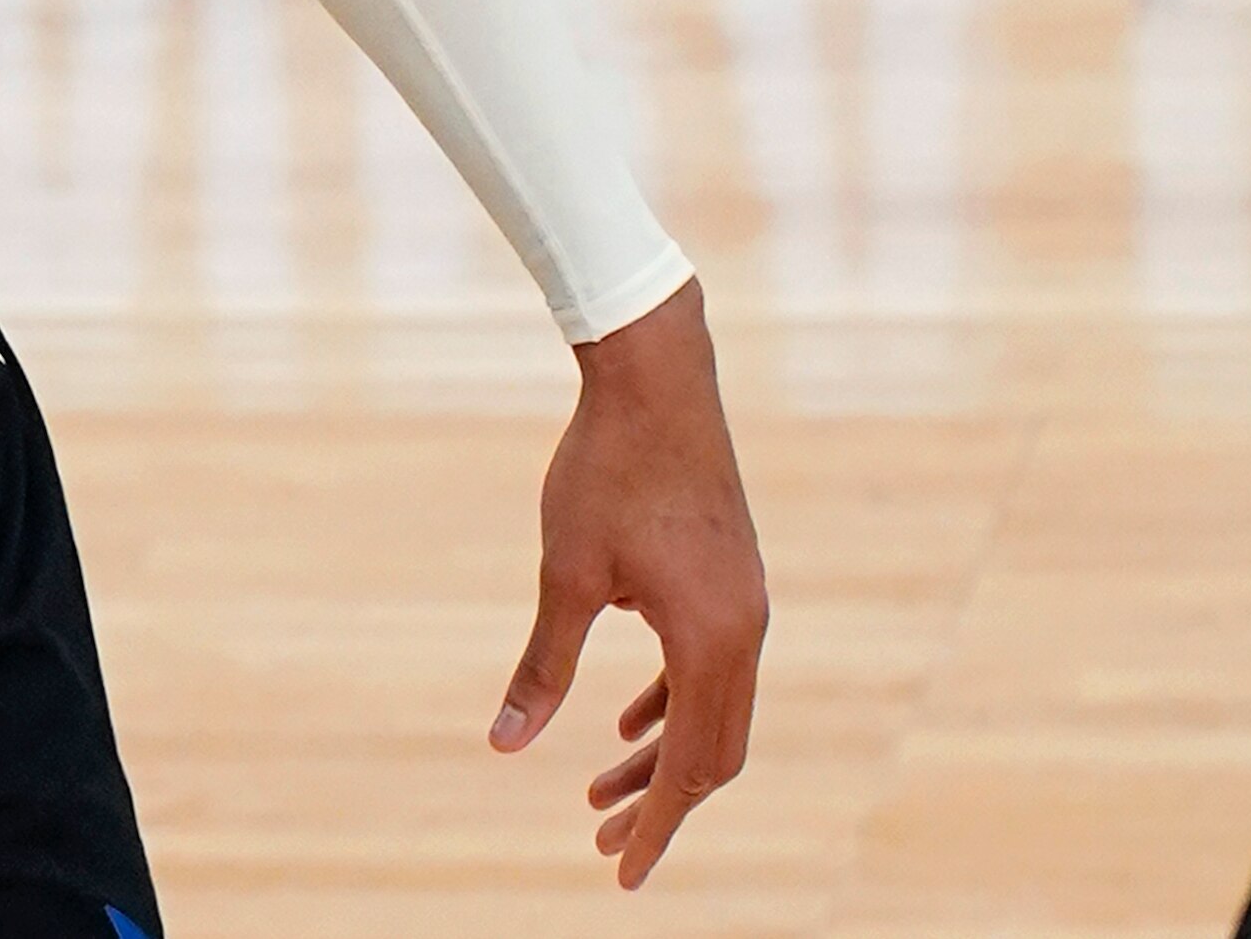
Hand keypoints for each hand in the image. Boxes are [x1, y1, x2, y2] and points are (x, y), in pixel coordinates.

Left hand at [496, 280, 765, 890]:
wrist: (656, 376)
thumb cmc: (606, 469)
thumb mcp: (566, 575)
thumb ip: (542, 666)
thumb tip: (505, 743)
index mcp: (710, 641)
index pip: (689, 767)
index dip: (654, 827)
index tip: (620, 874)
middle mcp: (744, 631)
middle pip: (713, 753)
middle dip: (659, 805)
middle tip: (599, 843)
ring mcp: (745, 603)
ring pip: (712, 711)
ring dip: (660, 756)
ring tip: (597, 793)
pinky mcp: (732, 579)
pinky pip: (710, 668)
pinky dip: (671, 704)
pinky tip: (622, 723)